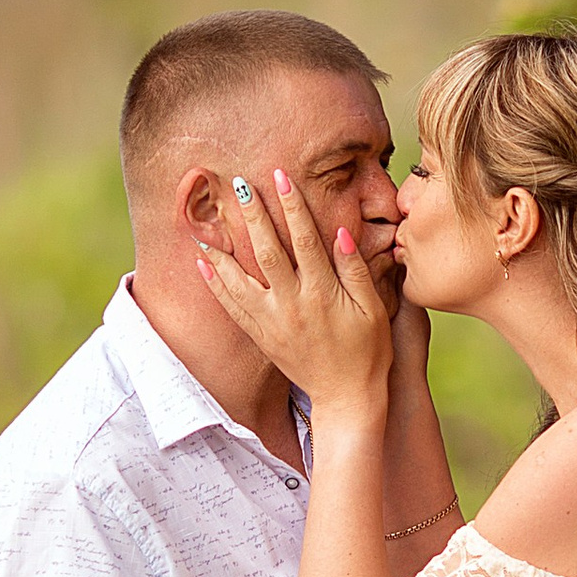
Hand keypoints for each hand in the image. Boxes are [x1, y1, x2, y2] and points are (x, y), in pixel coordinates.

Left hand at [199, 164, 394, 420]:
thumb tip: (341, 232)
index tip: (280, 177)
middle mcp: (293, 304)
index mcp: (323, 293)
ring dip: (224, 248)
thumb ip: (355, 270)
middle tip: (238, 184)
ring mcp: (274, 322)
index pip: (305, 240)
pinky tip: (203, 264)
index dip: (292, 206)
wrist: (347, 398)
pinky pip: (233, 308)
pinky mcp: (263, 337)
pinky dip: (216, 284)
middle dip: (253, 215)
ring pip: (241, 279)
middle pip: (267, 251)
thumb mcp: (373, 309)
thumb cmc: (368, 351)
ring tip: (207, 221)